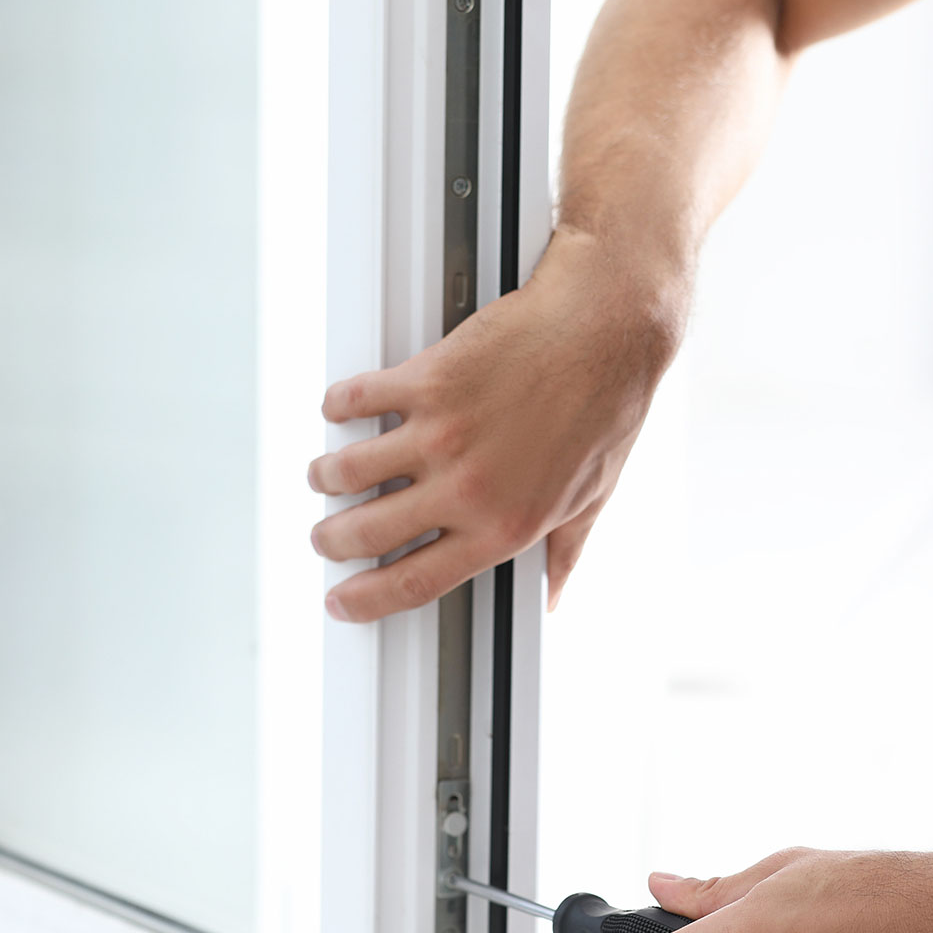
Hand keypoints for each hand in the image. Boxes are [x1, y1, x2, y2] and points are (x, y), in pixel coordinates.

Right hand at [306, 228, 683, 621]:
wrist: (605, 332)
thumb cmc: (605, 409)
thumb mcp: (591, 499)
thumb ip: (563, 552)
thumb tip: (554, 592)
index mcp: (504, 527)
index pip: (415, 582)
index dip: (367, 599)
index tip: (344, 600)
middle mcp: (467, 488)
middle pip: (366, 534)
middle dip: (332, 542)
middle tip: (327, 538)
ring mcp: (442, 435)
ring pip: (348, 472)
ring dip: (327, 478)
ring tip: (327, 476)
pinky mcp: (428, 382)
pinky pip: (358, 402)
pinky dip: (340, 408)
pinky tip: (343, 411)